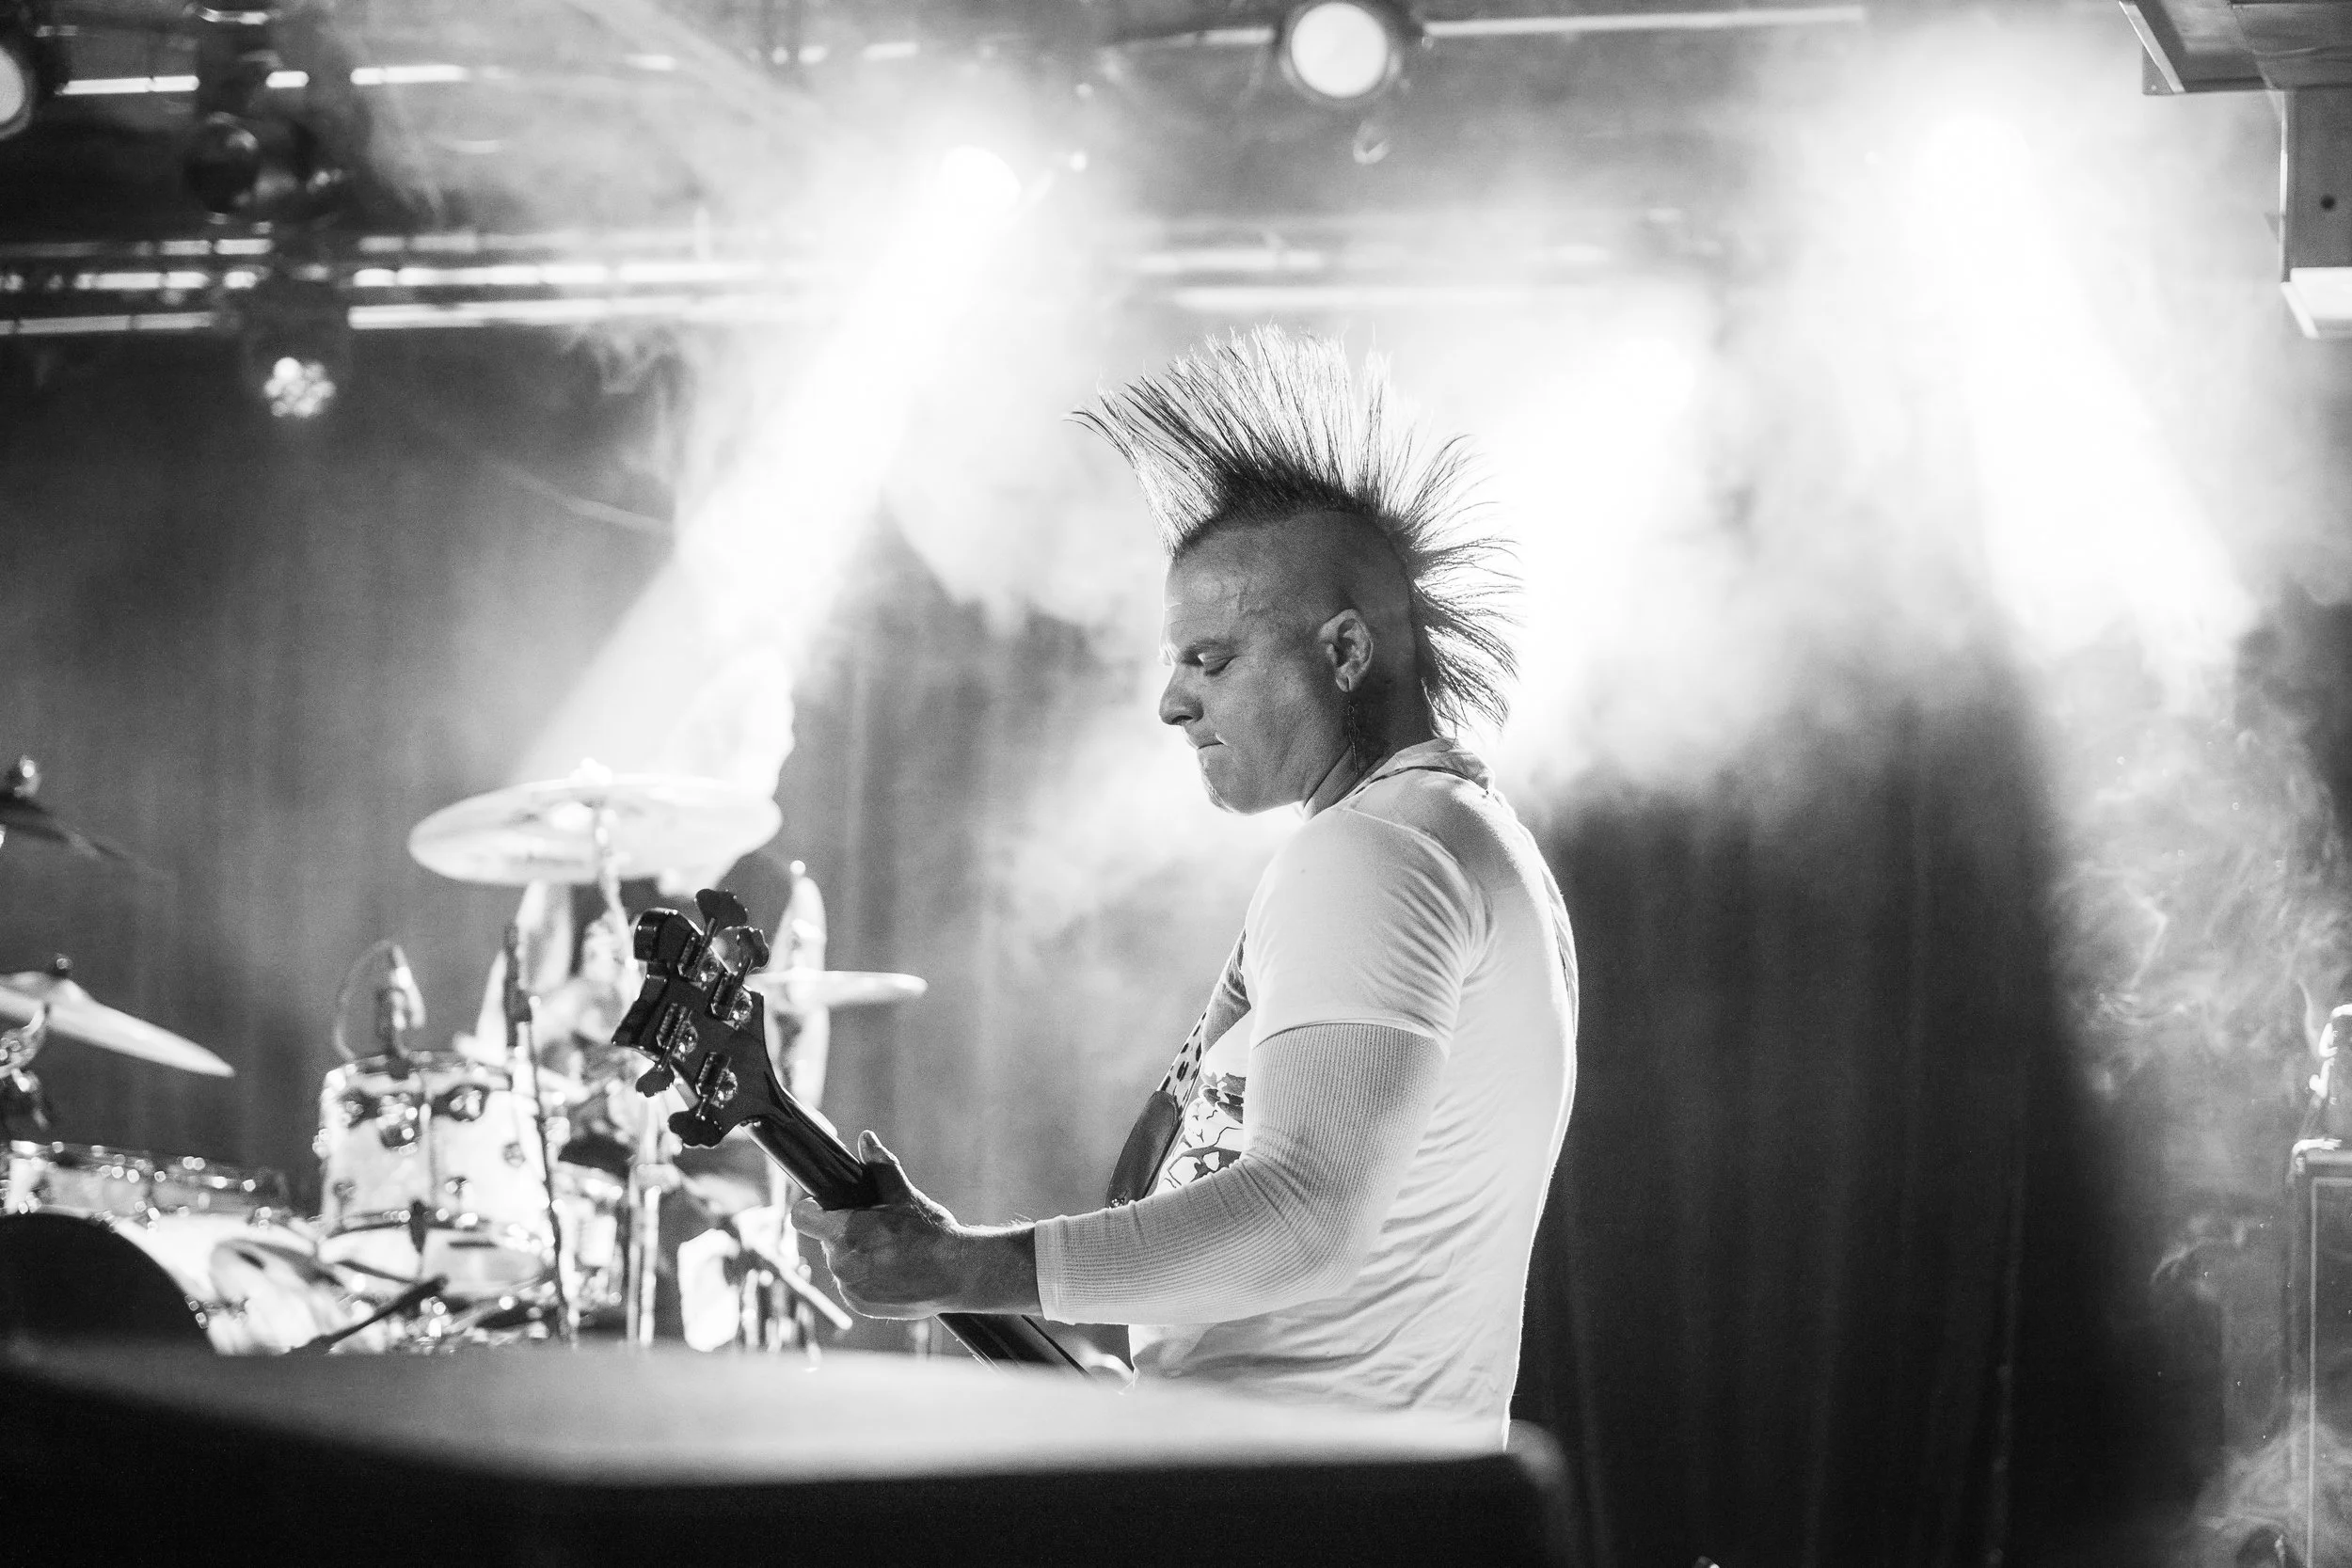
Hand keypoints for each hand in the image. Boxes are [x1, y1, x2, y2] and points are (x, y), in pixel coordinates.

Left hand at [792, 1132, 988, 1318]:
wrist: (958, 1274)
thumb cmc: (931, 1232)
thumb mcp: (905, 1195)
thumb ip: (881, 1166)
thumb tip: (866, 1138)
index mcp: (843, 1231)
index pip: (802, 1217)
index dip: (812, 1209)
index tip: (828, 1208)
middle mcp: (840, 1263)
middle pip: (828, 1240)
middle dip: (846, 1232)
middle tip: (879, 1229)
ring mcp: (850, 1288)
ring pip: (842, 1263)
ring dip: (857, 1256)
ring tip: (891, 1252)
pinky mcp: (861, 1306)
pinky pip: (853, 1286)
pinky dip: (867, 1279)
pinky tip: (893, 1272)